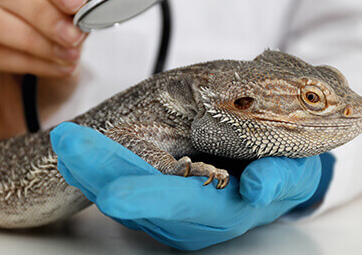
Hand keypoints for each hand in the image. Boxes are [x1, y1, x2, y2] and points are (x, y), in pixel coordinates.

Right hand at [0, 0, 87, 143]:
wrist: (17, 106)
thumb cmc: (39, 61)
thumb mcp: (64, 38)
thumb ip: (71, 23)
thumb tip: (84, 18)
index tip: (78, 3)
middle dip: (45, 13)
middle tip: (74, 35)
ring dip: (35, 39)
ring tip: (67, 56)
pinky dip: (29, 62)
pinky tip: (55, 69)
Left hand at [51, 122, 323, 249]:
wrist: (275, 180)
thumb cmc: (285, 171)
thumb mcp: (296, 173)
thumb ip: (281, 179)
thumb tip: (257, 186)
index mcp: (225, 212)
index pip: (181, 204)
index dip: (147, 198)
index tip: (112, 193)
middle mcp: (189, 220)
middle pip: (138, 198)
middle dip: (100, 172)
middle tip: (69, 144)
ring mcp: (167, 214)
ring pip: (121, 194)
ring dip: (89, 170)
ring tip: (65, 141)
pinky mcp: (153, 201)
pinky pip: (116, 186)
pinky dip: (93, 170)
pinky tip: (73, 153)